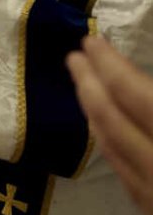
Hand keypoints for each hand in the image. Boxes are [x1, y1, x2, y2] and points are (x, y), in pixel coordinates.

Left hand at [68, 36, 152, 214]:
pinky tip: (104, 130)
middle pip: (112, 119)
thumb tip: (141, 84)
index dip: (110, 65)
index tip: (92, 40)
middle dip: (88, 84)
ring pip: (112, 148)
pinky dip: (108, 144)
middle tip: (73, 56)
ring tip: (84, 85)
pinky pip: (124, 174)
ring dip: (93, 111)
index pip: (135, 95)